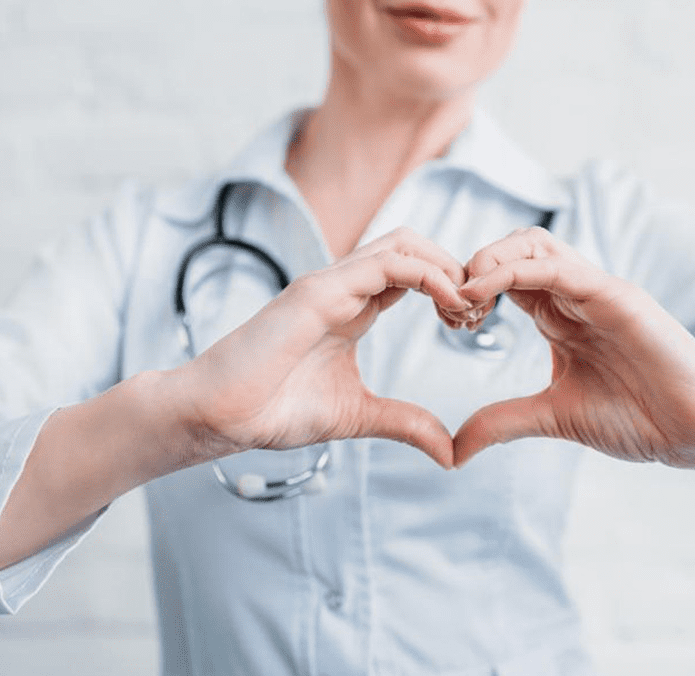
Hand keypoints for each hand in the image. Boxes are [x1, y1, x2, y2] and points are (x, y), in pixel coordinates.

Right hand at [173, 228, 471, 469]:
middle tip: (476, 314)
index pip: (413, 273)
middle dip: (455, 270)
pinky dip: (428, 274)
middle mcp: (343, 288)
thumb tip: (449, 450)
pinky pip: (386, 262)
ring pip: (404, 243)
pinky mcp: (319, 290)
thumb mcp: (358, 416)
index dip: (451, 289)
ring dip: (446, 267)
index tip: (473, 324)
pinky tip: (449, 304)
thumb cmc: (272, 410)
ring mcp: (330, 284)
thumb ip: (404, 423)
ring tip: (467, 308)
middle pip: (414, 247)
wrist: (218, 415)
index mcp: (353, 309)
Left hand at [452, 227, 694, 475]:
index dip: (468, 289)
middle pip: (513, 248)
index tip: (450, 321)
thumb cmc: (640, 419)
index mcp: (559, 316)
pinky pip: (556, 267)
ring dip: (486, 260)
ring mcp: (596, 291)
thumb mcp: (553, 417)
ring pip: (532, 244)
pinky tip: (480, 293)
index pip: (504, 277)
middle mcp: (575, 295)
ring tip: (462, 296)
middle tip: (452, 309)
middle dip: (472, 267)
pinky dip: (510, 271)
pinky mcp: (616, 295)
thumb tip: (453, 451)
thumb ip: (503, 422)